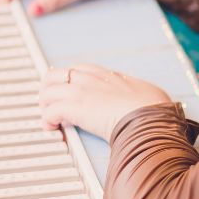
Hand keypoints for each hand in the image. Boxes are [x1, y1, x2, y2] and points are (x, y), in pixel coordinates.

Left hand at [40, 64, 172, 138]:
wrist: (149, 118)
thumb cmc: (153, 109)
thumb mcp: (146, 93)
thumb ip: (137, 94)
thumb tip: (147, 100)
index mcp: (108, 75)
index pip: (79, 69)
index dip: (69, 80)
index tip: (67, 90)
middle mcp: (91, 79)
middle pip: (56, 75)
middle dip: (49, 89)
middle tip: (51, 104)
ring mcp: (81, 92)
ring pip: (47, 92)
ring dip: (45, 105)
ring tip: (50, 119)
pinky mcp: (74, 108)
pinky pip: (49, 112)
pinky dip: (47, 121)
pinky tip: (52, 129)